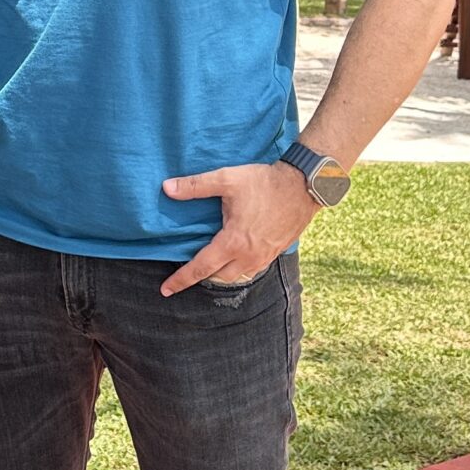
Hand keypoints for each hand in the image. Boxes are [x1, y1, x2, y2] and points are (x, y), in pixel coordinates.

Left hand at [158, 163, 316, 296]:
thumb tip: (167, 188)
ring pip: (236, 275)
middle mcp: (248, 256)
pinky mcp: (275, 253)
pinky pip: (252, 269)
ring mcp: (264, 257)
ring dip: (221, 273)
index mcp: (233, 242)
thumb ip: (195, 186)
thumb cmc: (265, 183)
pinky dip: (239, 267)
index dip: (181, 280)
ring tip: (210, 264)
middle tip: (186, 273)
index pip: (201, 268)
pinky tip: (235, 256)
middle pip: (218, 277)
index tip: (166, 290)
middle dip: (201, 277)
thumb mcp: (227, 179)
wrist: (303, 187)